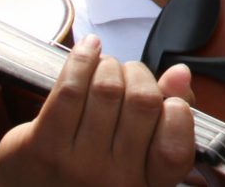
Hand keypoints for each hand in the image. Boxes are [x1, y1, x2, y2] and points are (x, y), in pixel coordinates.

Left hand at [0, 36, 195, 185]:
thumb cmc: (88, 168)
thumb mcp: (133, 155)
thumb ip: (165, 118)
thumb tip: (180, 73)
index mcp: (145, 185)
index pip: (175, 149)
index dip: (179, 114)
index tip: (168, 99)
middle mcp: (115, 181)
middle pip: (142, 102)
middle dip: (137, 73)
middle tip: (128, 73)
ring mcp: (78, 166)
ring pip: (107, 88)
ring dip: (108, 65)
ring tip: (104, 67)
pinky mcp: (43, 148)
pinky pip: (71, 88)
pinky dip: (82, 60)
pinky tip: (88, 50)